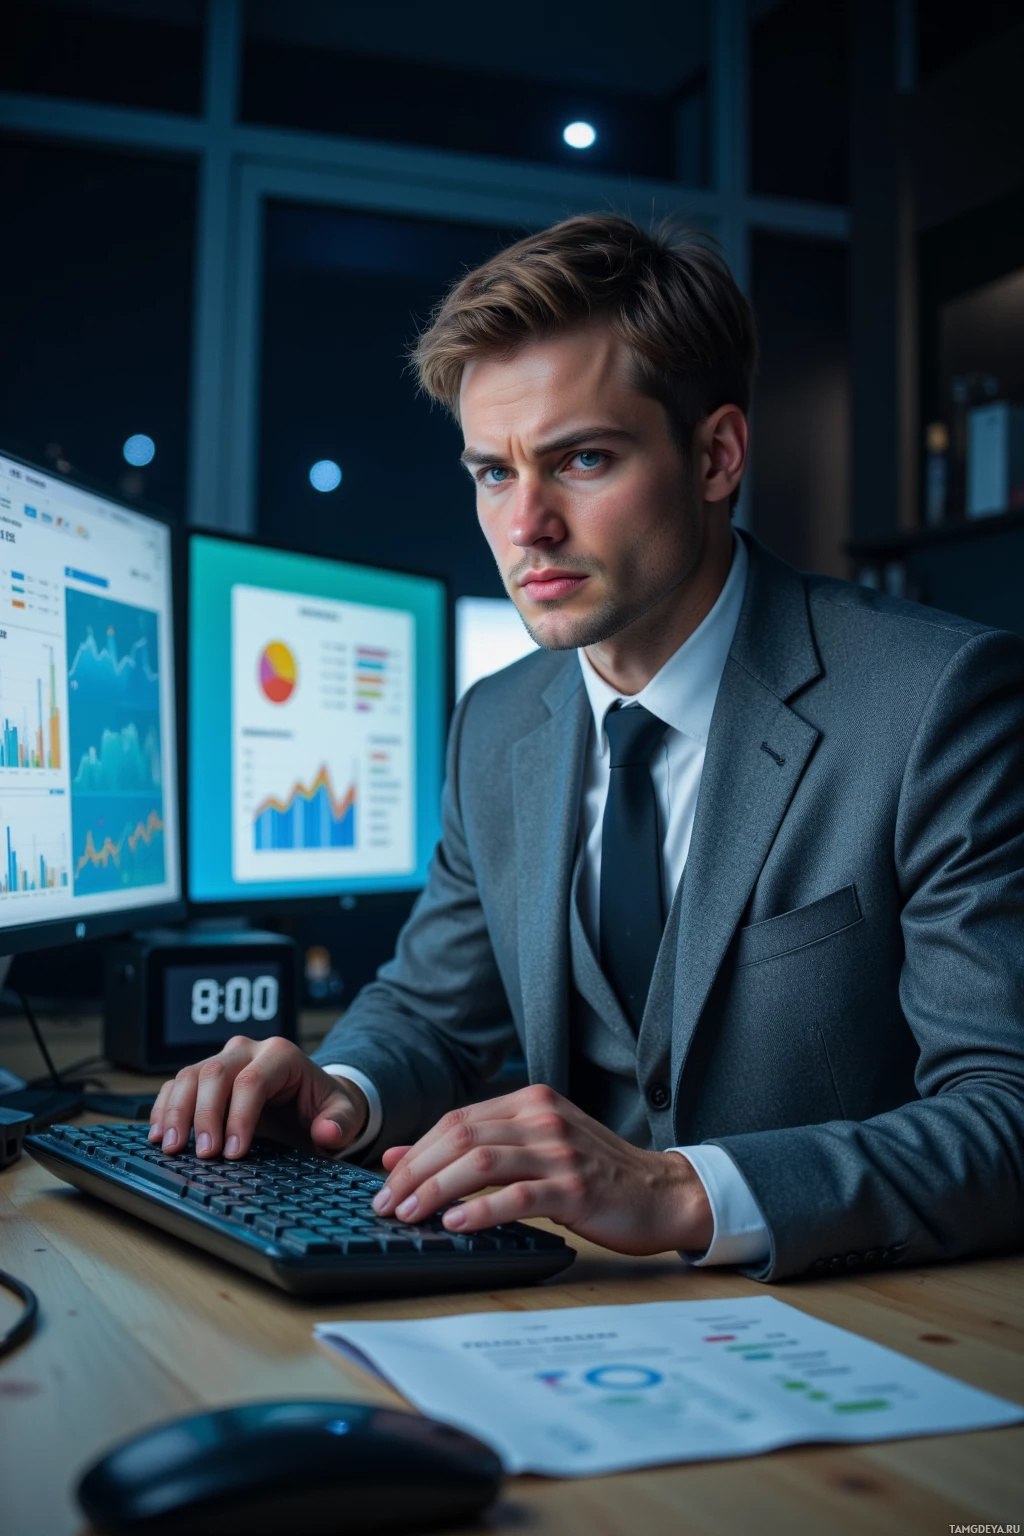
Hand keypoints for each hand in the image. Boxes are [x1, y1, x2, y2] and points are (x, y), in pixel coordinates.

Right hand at [147, 1036, 368, 1160]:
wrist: (311, 1100)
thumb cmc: (323, 1106)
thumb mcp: (344, 1114)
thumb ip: (340, 1123)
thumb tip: (327, 1133)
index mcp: (282, 1055)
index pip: (252, 1081)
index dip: (239, 1116)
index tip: (234, 1152)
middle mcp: (248, 1051)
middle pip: (215, 1074)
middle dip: (205, 1115)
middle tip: (204, 1154)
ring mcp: (223, 1061)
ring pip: (189, 1076)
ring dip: (176, 1111)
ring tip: (171, 1147)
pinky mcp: (204, 1077)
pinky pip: (176, 1085)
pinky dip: (164, 1108)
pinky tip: (158, 1134)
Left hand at [371, 1085, 712, 1255]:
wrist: (660, 1193)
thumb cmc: (594, 1174)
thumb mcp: (533, 1149)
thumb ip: (474, 1148)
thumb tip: (400, 1156)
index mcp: (531, 1102)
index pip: (457, 1120)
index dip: (416, 1151)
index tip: (387, 1182)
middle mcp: (543, 1119)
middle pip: (462, 1136)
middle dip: (416, 1171)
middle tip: (388, 1203)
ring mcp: (561, 1152)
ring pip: (482, 1162)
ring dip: (437, 1189)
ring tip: (411, 1214)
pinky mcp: (576, 1188)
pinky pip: (518, 1196)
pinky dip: (480, 1210)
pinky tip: (456, 1224)